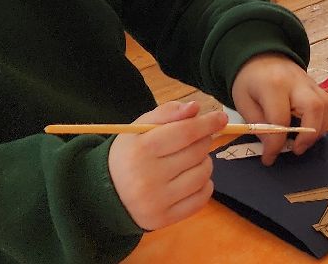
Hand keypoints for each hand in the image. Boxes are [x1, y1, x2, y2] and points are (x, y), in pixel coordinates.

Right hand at [106, 101, 228, 230]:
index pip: (185, 133)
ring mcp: (157, 202)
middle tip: (198, 139)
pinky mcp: (164, 219)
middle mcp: (147, 178)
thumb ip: (166, 113)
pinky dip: (204, 185)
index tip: (221, 118)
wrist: (106, 194)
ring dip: (204, 162)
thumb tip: (195, 108)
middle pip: (196, 152)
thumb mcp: (139, 128)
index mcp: (140, 151)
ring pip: (203, 174)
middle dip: (204, 141)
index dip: (207, 123)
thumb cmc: (128, 155)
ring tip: (190, 160)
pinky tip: (191, 178)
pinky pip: (202, 199)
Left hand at [230, 53, 327, 164]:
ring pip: (326, 106)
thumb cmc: (249, 81)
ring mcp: (310, 82)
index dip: (276, 144)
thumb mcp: (243, 102)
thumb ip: (257, 124)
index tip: (269, 158)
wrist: (260, 55)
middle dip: (309, 135)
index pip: (280, 119)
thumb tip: (272, 146)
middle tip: (296, 150)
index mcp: (273, 85)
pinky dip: (323, 121)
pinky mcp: (316, 85)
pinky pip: (327, 104)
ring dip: (319, 129)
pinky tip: (310, 131)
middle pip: (314, 108)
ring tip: (304, 143)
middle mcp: (296, 82)